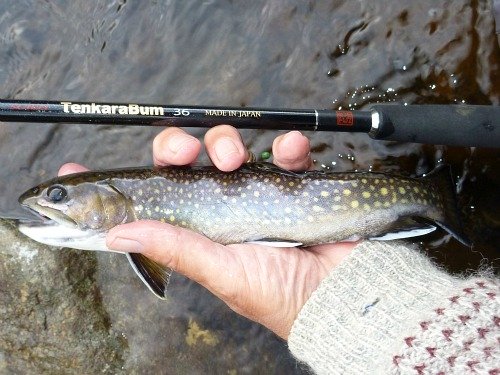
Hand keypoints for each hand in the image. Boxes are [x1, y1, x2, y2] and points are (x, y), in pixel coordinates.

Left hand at [59, 126, 355, 339]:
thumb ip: (176, 248)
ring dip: (226, 142)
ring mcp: (254, 191)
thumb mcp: (222, 273)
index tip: (73, 168)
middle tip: (181, 152)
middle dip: (175, 146)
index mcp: (196, 232)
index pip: (145, 204)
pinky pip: (282, 150)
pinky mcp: (290, 180)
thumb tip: (120, 233)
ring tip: (234, 159)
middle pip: (182, 164)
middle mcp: (218, 208)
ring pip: (226, 147)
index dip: (111, 188)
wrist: (342, 291)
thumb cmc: (281, 293)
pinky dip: (285, 143)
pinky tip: (288, 150)